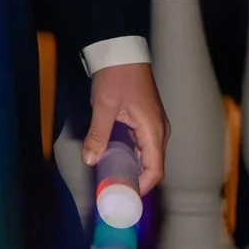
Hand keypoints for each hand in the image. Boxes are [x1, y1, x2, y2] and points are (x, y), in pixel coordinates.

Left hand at [82, 62, 168, 192]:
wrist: (121, 52)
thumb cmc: (115, 77)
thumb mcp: (103, 107)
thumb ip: (98, 134)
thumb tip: (90, 160)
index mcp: (154, 131)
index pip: (155, 169)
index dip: (142, 186)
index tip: (125, 196)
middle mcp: (158, 132)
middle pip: (152, 165)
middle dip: (135, 179)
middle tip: (113, 189)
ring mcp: (153, 126)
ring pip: (145, 155)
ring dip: (131, 167)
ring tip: (111, 178)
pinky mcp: (145, 120)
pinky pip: (140, 144)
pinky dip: (130, 154)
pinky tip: (113, 158)